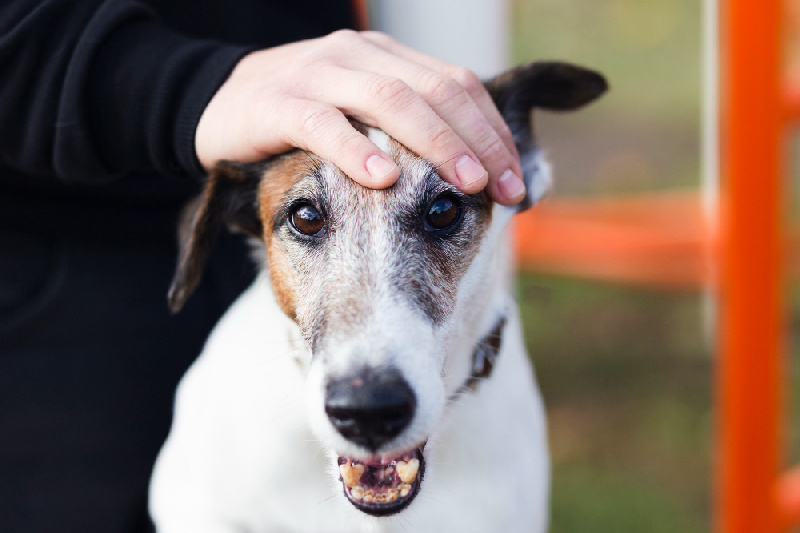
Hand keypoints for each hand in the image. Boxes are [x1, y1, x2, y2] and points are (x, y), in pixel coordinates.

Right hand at [195, 30, 525, 204]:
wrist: (219, 102)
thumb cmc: (302, 118)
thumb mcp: (362, 113)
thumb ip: (408, 129)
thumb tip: (471, 171)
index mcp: (387, 57)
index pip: (457, 85)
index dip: (492, 132)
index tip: (517, 182)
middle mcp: (358, 55)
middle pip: (434, 91)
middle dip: (476, 142)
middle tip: (504, 189)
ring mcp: (316, 73)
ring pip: (387, 100)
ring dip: (433, 143)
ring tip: (463, 184)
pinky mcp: (276, 102)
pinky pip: (321, 123)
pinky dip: (355, 150)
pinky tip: (382, 179)